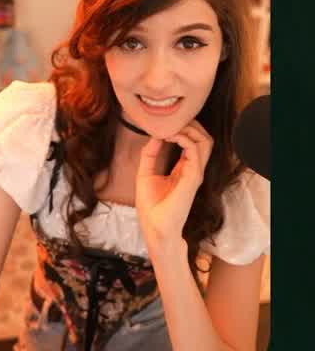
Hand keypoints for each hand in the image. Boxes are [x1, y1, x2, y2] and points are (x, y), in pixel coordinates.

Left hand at [135, 120, 213, 251]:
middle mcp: (193, 169)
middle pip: (204, 138)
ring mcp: (195, 173)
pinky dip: (183, 138)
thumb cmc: (152, 206)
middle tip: (172, 122)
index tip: (164, 126)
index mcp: (184, 169)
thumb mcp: (145, 173)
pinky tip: (170, 137)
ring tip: (171, 128)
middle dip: (190, 125)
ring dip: (188, 129)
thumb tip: (155, 135)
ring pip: (205, 141)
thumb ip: (150, 154)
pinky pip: (194, 150)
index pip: (194, 141)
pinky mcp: (192, 177)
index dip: (183, 129)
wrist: (155, 228)